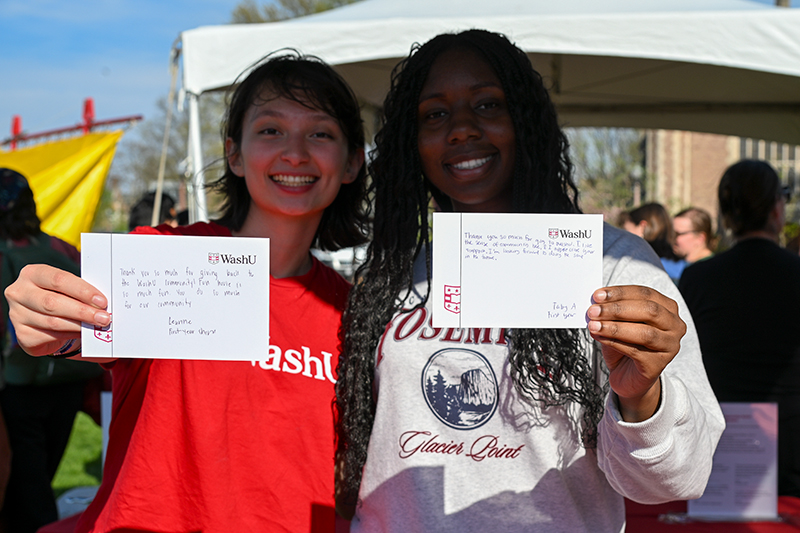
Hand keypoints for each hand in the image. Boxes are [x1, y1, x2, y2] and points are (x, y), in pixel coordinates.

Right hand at [4, 264, 109, 356]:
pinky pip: (50, 336)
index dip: (82, 291)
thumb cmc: (58, 297)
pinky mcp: (22, 334)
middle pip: (53, 302)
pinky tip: (82, 333)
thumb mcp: (66, 289)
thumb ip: (79, 292)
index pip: (59, 280)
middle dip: (82, 311)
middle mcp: (19, 292)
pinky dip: (70, 335)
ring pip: (53, 322)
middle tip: (103, 318)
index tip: (102, 301)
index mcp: (32, 273)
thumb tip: (102, 304)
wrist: (40, 319)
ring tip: (96, 326)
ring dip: (79, 325)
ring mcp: (17, 314)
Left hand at [586, 285, 685, 421]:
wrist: (628, 375)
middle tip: (593, 310)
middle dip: (618, 309)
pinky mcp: (658, 365)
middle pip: (649, 311)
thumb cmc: (625, 343)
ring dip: (615, 327)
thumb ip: (612, 311)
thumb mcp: (619, 322)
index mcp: (667, 308)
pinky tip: (598, 336)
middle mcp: (675, 326)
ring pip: (644, 332)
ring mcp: (670, 346)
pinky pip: (635, 351)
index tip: (598, 294)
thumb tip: (596, 303)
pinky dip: (613, 341)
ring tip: (593, 325)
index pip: (645, 294)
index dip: (621, 293)